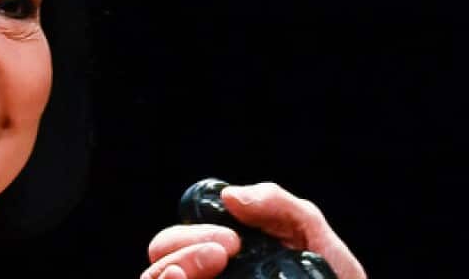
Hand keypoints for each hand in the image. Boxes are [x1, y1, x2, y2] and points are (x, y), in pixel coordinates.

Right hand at [140, 182, 365, 278]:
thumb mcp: (315, 239)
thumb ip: (279, 205)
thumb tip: (230, 197)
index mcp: (221, 256)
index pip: (174, 240)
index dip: (191, 231)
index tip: (231, 238)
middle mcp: (205, 275)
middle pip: (159, 257)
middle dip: (182, 247)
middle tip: (228, 251)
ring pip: (154, 278)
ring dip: (176, 265)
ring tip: (218, 264)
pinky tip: (184, 278)